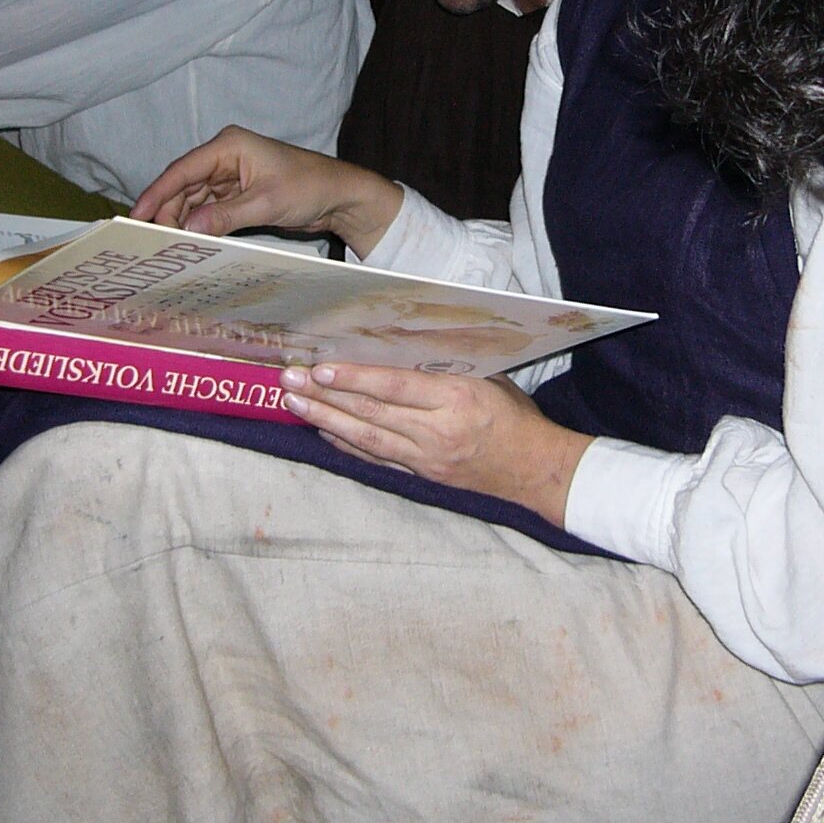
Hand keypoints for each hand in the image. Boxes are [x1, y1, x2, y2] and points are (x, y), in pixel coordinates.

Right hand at [131, 125, 403, 254]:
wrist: (340, 197)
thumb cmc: (310, 187)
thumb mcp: (266, 203)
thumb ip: (225, 215)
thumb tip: (188, 229)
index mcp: (229, 146)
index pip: (183, 169)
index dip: (157, 192)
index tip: (137, 214)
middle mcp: (225, 157)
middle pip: (184, 185)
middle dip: (167, 211)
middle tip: (151, 239)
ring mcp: (230, 175)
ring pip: (193, 199)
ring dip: (181, 219)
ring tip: (167, 244)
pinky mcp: (237, 194)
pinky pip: (208, 208)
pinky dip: (198, 223)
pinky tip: (188, 240)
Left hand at [280, 364, 590, 525]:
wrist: (534, 470)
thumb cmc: (515, 417)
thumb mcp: (489, 379)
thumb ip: (446, 367)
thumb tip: (399, 347)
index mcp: (457, 400)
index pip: (395, 388)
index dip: (355, 379)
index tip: (321, 368)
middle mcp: (437, 431)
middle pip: (371, 413)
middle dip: (326, 396)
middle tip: (289, 380)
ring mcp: (426, 458)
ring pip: (366, 438)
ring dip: (326, 420)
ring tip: (295, 403)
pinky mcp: (422, 475)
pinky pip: (377, 458)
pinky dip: (347, 444)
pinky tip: (323, 431)